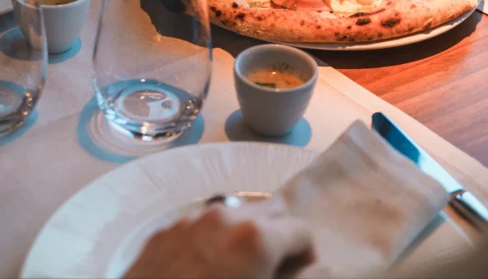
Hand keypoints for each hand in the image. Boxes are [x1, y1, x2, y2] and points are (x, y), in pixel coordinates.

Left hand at [125, 207, 313, 278]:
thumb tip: (323, 269)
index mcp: (256, 236)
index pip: (303, 233)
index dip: (305, 260)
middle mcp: (225, 215)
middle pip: (270, 214)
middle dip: (277, 242)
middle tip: (268, 276)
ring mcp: (190, 219)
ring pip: (234, 217)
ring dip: (244, 239)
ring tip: (235, 275)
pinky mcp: (163, 232)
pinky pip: (201, 226)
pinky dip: (212, 242)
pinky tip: (202, 274)